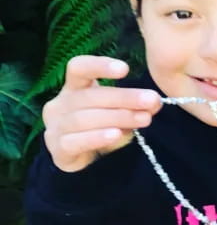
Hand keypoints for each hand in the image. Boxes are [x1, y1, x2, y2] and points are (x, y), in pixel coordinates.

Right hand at [42, 56, 161, 172]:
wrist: (82, 158)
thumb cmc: (102, 125)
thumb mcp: (118, 110)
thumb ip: (133, 104)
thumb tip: (154, 102)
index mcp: (74, 87)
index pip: (78, 67)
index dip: (99, 65)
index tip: (125, 69)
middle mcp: (60, 104)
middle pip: (89, 96)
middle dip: (124, 97)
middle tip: (152, 100)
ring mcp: (54, 127)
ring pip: (83, 119)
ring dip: (117, 117)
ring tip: (144, 119)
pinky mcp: (57, 151)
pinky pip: (74, 142)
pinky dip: (96, 137)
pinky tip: (115, 134)